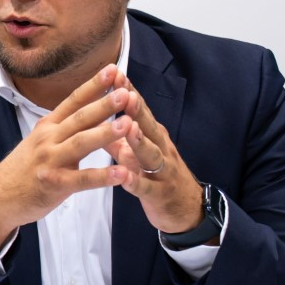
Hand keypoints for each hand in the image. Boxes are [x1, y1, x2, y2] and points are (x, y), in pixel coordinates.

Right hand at [0, 64, 130, 249]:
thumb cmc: (23, 169)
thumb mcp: (38, 141)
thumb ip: (62, 127)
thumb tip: (89, 111)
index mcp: (48, 126)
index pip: (73, 100)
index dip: (93, 85)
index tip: (113, 69)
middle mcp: (49, 139)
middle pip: (80, 118)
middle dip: (104, 104)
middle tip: (126, 92)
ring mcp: (50, 161)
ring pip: (81, 143)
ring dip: (106, 133)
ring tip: (129, 124)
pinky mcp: (54, 184)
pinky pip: (82, 179)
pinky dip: (103, 176)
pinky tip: (122, 173)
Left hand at [107, 73, 209, 236]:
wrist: (188, 211)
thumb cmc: (158, 177)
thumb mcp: (138, 154)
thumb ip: (118, 137)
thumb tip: (96, 117)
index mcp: (154, 137)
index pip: (140, 111)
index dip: (129, 93)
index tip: (115, 74)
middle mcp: (161, 149)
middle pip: (148, 126)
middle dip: (136, 110)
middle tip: (124, 92)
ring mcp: (163, 172)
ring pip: (151, 154)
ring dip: (139, 141)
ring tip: (127, 127)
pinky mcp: (160, 195)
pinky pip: (147, 188)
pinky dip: (136, 182)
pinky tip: (125, 177)